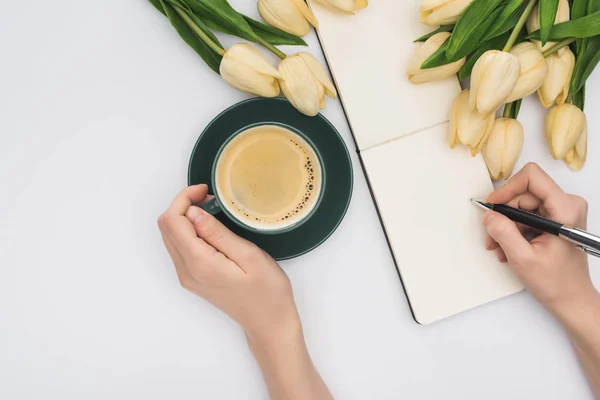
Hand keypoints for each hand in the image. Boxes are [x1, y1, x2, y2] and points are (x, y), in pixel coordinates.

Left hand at [157, 185, 300, 342]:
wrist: (269, 323)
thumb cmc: (267, 291)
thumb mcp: (249, 256)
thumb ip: (217, 234)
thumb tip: (193, 213)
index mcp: (199, 263)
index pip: (173, 221)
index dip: (184, 199)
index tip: (206, 191)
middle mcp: (186, 271)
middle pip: (166, 227)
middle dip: (183, 205)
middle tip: (210, 197)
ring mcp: (187, 276)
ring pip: (170, 236)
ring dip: (185, 217)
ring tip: (212, 209)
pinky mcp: (192, 278)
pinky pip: (179, 247)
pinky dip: (189, 230)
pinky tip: (210, 227)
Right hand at [482, 163, 595, 314]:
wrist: (572, 299)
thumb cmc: (555, 282)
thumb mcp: (523, 258)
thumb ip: (503, 233)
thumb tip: (488, 215)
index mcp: (565, 209)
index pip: (532, 177)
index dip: (508, 188)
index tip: (493, 205)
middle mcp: (567, 204)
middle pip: (523, 194)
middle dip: (503, 215)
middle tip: (492, 237)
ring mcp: (562, 211)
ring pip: (521, 206)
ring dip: (506, 226)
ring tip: (500, 248)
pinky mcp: (556, 219)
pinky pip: (526, 215)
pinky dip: (514, 230)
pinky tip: (510, 248)